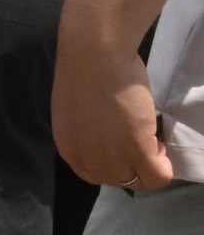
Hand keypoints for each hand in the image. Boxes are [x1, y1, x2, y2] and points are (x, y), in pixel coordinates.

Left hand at [56, 26, 178, 194]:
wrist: (94, 54)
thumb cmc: (84, 72)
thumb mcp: (78, 114)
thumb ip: (88, 134)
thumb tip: (107, 140)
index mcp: (68, 148)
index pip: (96, 175)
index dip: (115, 163)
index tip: (125, 146)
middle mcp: (86, 159)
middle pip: (119, 180)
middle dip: (134, 164)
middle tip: (144, 141)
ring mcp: (111, 158)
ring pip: (140, 181)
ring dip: (150, 164)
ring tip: (152, 139)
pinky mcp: (136, 151)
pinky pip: (158, 176)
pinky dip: (165, 167)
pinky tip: (160, 146)